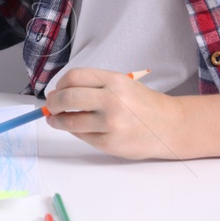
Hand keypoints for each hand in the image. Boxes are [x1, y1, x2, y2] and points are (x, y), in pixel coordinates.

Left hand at [43, 68, 177, 158]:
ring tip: (55, 119)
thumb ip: (93, 86)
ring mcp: (111, 124)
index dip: (59, 85)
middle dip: (52, 103)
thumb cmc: (143, 104)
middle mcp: (112, 100)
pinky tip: (78, 128)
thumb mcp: (122, 84)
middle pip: (67, 99)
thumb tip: (59, 94)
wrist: (169, 126)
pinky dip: (75, 132)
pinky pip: (82, 136)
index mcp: (114, 81)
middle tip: (50, 107)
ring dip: (57, 120)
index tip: (56, 90)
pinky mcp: (109, 143)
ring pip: (70, 121)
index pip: (74, 77)